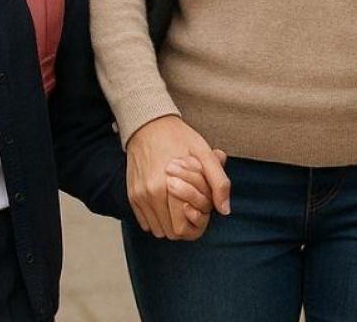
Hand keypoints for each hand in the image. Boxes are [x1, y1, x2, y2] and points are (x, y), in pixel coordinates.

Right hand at [125, 115, 231, 238]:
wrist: (149, 124)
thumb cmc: (180, 138)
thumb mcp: (205, 154)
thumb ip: (219, 182)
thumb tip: (225, 210)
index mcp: (167, 187)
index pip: (182, 229)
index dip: (195, 222)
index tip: (200, 208)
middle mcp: (149, 195)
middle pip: (170, 232)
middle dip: (183, 224)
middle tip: (191, 206)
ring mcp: (138, 196)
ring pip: (157, 230)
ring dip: (169, 222)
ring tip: (179, 203)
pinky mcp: (131, 195)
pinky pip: (146, 222)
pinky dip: (157, 217)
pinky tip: (166, 201)